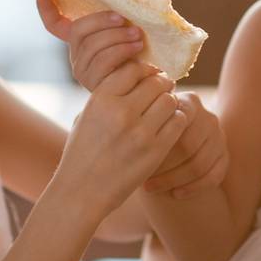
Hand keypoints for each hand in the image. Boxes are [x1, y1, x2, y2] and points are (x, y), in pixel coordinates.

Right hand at [35, 0, 157, 89]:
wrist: (150, 81)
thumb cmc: (137, 51)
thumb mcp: (125, 30)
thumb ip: (115, 18)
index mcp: (79, 39)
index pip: (54, 24)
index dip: (46, 8)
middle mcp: (76, 55)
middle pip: (78, 31)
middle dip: (101, 21)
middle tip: (123, 19)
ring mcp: (82, 70)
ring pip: (92, 46)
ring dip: (117, 36)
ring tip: (137, 34)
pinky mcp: (94, 83)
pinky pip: (104, 61)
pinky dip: (122, 50)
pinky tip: (137, 47)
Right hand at [54, 61, 186, 220]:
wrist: (82, 192)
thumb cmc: (82, 152)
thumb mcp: (86, 115)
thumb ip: (109, 94)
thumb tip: (136, 74)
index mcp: (100, 99)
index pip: (133, 68)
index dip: (144, 69)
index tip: (148, 75)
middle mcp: (120, 111)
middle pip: (155, 81)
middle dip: (161, 83)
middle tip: (163, 88)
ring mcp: (140, 132)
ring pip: (170, 100)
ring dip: (170, 101)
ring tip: (165, 107)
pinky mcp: (155, 151)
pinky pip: (178, 122)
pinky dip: (177, 119)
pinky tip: (169, 124)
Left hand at [144, 93, 227, 198]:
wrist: (172, 146)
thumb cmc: (151, 132)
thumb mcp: (149, 122)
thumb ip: (147, 123)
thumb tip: (134, 139)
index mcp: (189, 102)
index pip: (178, 121)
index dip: (159, 143)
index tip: (138, 158)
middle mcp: (208, 117)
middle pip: (189, 145)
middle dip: (164, 166)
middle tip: (144, 179)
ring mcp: (219, 137)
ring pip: (200, 164)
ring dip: (174, 180)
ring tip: (152, 189)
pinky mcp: (224, 157)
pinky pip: (213, 177)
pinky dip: (193, 188)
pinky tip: (175, 194)